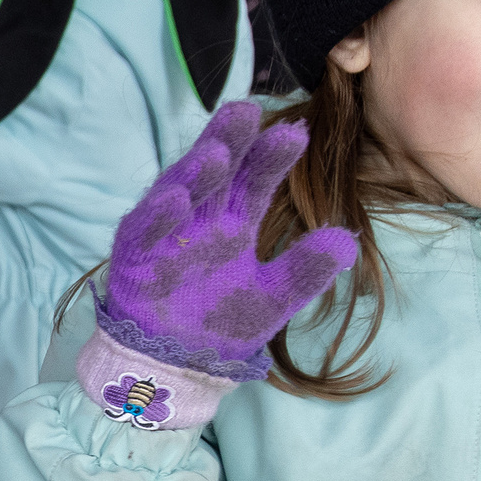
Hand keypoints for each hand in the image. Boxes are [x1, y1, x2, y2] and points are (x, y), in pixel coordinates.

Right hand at [100, 102, 356, 378]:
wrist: (177, 369)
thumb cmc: (219, 327)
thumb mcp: (273, 299)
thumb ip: (304, 270)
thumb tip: (346, 241)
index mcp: (233, 223)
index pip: (253, 178)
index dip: (271, 157)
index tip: (297, 134)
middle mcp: (199, 220)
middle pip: (214, 171)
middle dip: (227, 140)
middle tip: (247, 111)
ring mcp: (164, 236)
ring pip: (177, 192)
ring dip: (193, 172)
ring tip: (216, 154)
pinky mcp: (134, 258)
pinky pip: (142, 231)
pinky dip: (157, 215)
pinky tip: (175, 199)